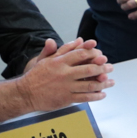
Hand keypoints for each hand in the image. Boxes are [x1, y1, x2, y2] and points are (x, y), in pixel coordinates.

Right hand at [0, 38, 114, 120]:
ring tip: (111, 82)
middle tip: (111, 67)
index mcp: (59, 62)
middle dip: (103, 68)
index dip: (94, 54)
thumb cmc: (36, 75)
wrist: (25, 93)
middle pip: (89, 69)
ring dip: (103, 83)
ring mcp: (66, 87)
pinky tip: (102, 94)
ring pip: (90, 84)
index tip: (102, 55)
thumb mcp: (46, 59)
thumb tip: (78, 39)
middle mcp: (64, 74)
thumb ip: (63, 49)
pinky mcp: (66, 98)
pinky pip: (85, 97)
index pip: (81, 54)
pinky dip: (96, 95)